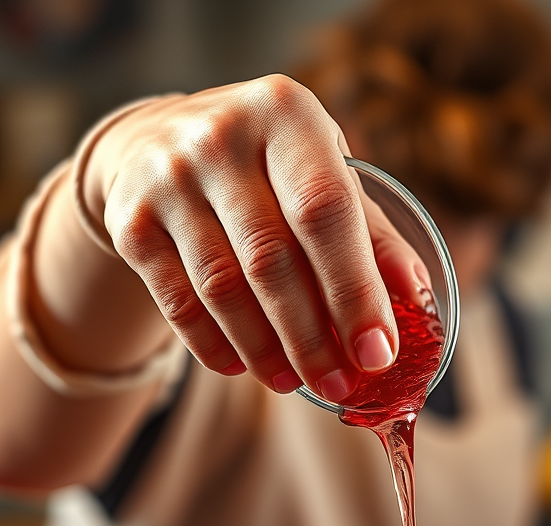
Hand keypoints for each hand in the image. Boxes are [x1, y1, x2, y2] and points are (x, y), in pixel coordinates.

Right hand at [81, 77, 431, 400]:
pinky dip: (213, 344)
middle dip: (311, 337)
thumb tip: (420, 298)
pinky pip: (177, 301)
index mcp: (286, 114)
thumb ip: (371, 234)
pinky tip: (241, 367)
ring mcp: (167, 176)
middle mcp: (220, 135)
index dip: (355, 291)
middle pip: (272, 259)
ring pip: (222, 288)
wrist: (155, 143)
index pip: (326, 212)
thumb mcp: (322, 174)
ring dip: (265, 349)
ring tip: (295, 383)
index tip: (378, 353)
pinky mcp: (129, 220)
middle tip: (339, 386)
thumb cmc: (267, 167)